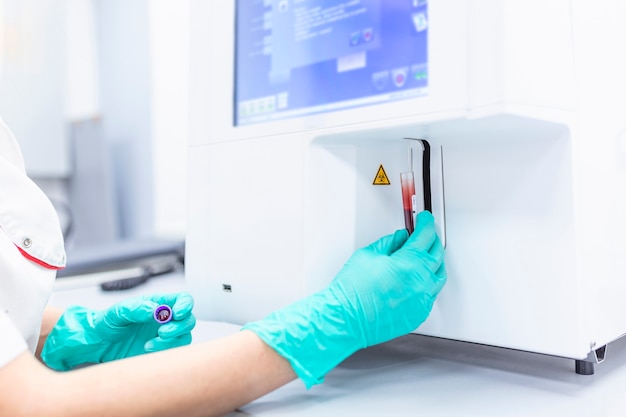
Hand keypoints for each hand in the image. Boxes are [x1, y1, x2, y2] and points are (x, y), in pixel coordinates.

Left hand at [42, 292, 195, 370]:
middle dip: (179, 326)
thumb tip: (155, 309)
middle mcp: (165, 319)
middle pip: (188, 319)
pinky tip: (147, 349)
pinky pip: (173, 351)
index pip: (182, 300)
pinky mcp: (160, 351)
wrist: (97, 344)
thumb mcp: (118, 311)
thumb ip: (136, 308)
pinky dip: (164, 351)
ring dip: (171, 341)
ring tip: (150, 343)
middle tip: (162, 331)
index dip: (185, 305)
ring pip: (184, 337)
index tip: (177, 313)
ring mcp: (164, 335)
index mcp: (158, 303)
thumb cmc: (107, 323)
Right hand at [243, 211, 445, 386]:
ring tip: (424, 256)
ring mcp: (422, 300)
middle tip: (424, 235)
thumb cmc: (351, 290)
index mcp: (409, 262)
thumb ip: (390, 243)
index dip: (426, 224)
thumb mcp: (368, 254)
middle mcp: (420, 281)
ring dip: (434, 262)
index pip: (426, 235)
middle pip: (437, 253)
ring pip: (439, 275)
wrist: (345, 318)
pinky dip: (428, 283)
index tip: (424, 220)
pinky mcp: (419, 314)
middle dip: (432, 240)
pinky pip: (431, 294)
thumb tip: (401, 238)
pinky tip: (418, 278)